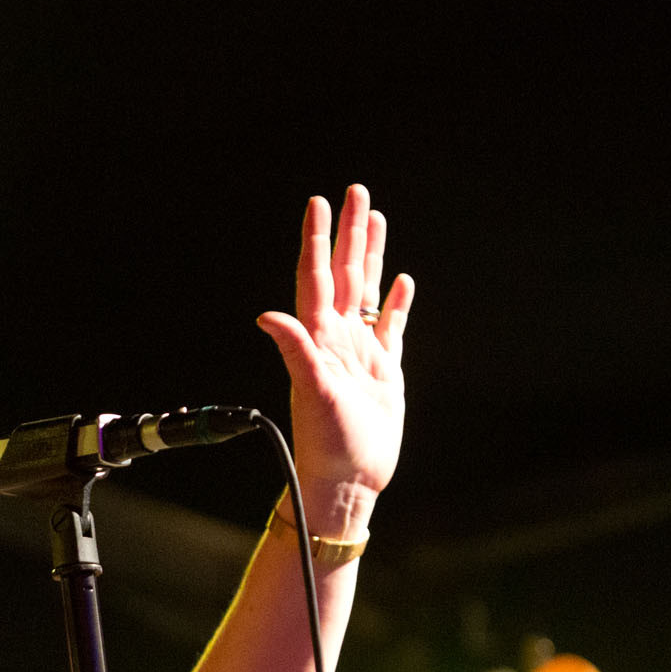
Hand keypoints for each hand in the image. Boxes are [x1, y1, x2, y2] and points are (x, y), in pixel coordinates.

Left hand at [255, 185, 412, 533]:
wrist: (349, 480)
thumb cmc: (327, 444)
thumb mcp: (312, 393)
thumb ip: (294, 350)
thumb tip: (267, 315)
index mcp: (318, 338)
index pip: (316, 277)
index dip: (317, 240)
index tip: (319, 203)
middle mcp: (336, 339)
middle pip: (345, 273)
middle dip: (349, 232)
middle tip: (354, 191)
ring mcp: (360, 353)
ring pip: (368, 292)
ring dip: (372, 256)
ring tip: (376, 219)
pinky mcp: (382, 371)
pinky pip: (391, 327)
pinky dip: (397, 303)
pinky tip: (403, 281)